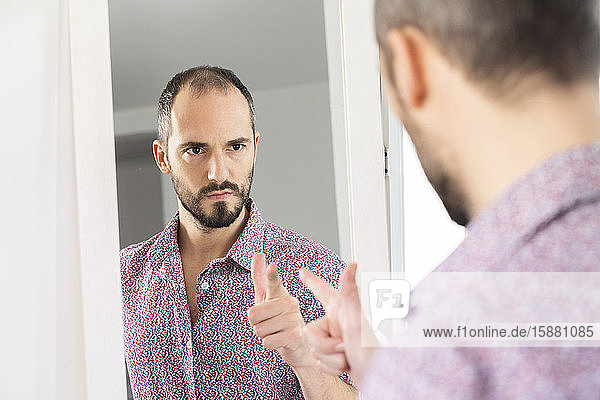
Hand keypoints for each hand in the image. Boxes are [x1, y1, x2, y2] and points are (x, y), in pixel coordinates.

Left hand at [248, 253, 311, 367]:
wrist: (299, 343)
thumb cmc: (279, 317)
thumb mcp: (267, 297)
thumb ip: (261, 277)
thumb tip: (258, 254)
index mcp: (281, 294)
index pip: (273, 283)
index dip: (271, 276)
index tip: (272, 268)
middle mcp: (290, 304)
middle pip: (253, 314)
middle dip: (255, 323)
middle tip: (267, 322)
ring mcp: (295, 320)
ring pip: (260, 330)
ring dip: (263, 334)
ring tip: (275, 332)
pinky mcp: (296, 336)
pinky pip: (268, 342)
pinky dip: (269, 344)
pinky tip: (280, 340)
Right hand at [299, 263, 376, 384]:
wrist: (376, 378)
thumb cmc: (370, 352)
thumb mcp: (356, 320)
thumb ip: (349, 293)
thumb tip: (352, 264)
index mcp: (340, 309)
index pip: (322, 290)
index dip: (312, 281)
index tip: (303, 272)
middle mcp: (338, 322)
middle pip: (310, 332)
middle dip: (325, 347)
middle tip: (344, 348)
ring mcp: (337, 339)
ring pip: (315, 350)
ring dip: (331, 360)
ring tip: (348, 358)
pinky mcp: (337, 356)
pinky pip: (320, 363)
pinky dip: (332, 369)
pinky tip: (346, 366)